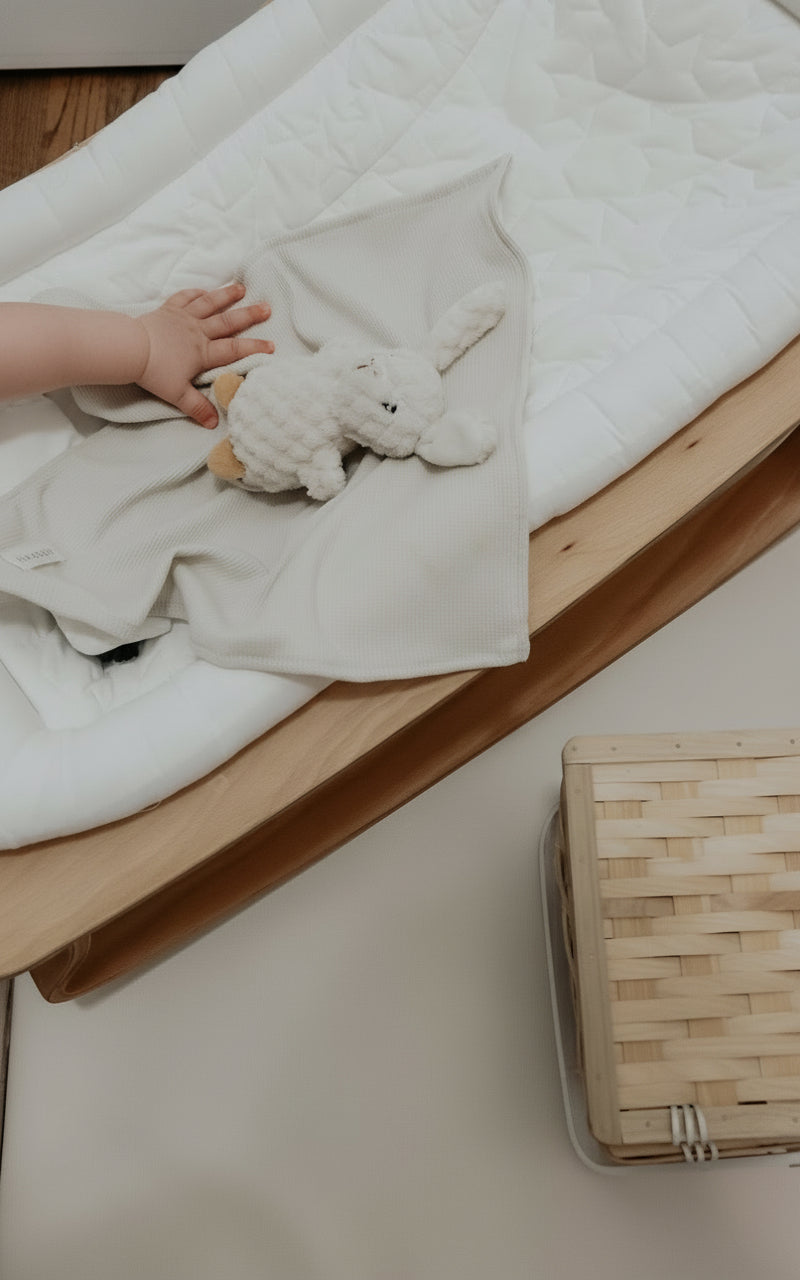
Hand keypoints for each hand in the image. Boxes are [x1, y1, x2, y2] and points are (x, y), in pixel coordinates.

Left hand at [136, 283, 273, 427]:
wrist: (130, 349)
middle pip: (227, 322)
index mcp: (203, 352)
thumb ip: (198, 407)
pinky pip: (185, 298)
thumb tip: (214, 424)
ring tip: (241, 289)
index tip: (271, 346)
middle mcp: (197, 332)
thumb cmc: (154, 372)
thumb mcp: (178, 395)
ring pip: (209, 304)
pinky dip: (196, 293)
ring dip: (226, 296)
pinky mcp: (168, 310)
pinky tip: (204, 291)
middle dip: (249, 315)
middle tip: (267, 307)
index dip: (254, 348)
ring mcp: (183, 318)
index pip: (233, 351)